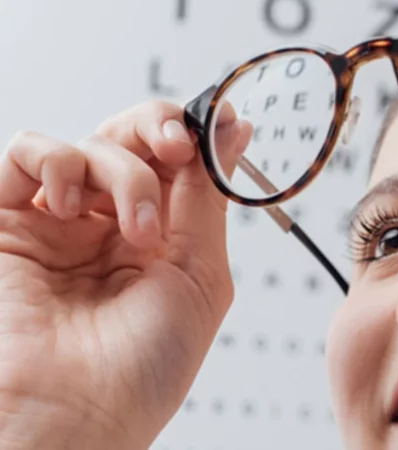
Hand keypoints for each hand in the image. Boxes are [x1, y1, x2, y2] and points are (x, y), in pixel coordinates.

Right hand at [0, 101, 251, 448]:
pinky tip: (75, 206)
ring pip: (90, 145)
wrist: (75, 416)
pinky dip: (56, 160)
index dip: (196, 136)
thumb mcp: (199, 275)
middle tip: (176, 147)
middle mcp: (110, 226)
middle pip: (133, 140)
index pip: (176, 164)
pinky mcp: (8, 222)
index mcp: (161, 240)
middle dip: (160, 129)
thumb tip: (230, 129)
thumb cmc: (142, 366)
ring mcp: (60, 222)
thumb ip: (206, 198)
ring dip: (122, 170)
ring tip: (135, 230)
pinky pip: (25, 155)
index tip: (220, 123)